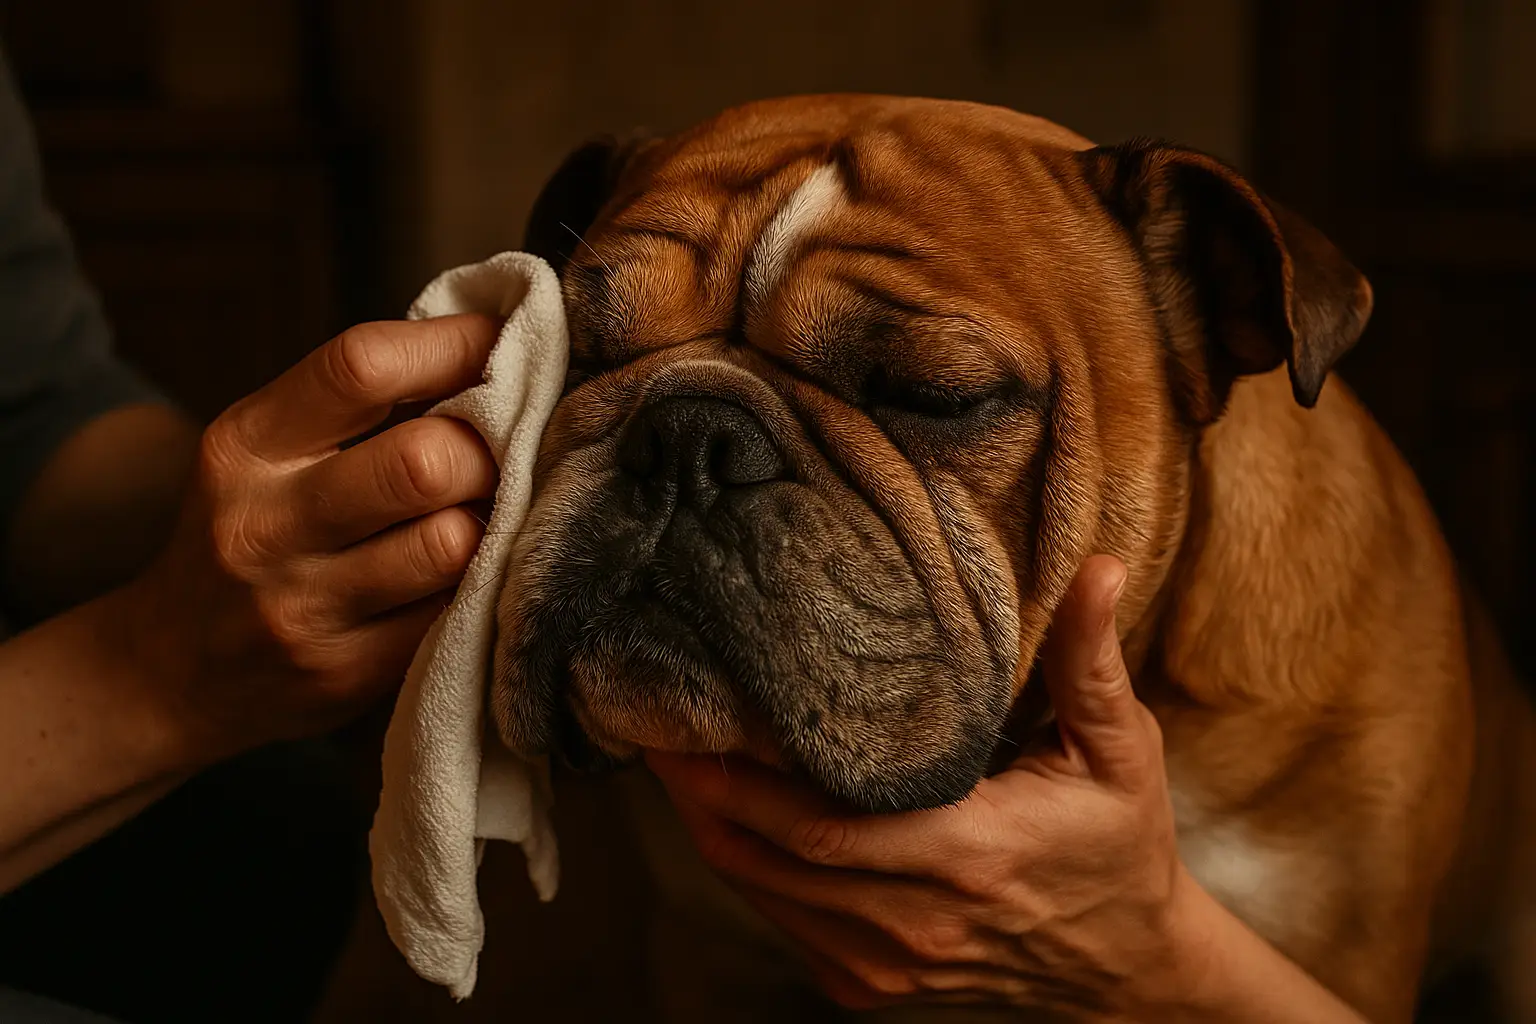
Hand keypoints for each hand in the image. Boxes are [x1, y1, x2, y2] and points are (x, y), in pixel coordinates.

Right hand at [125, 314, 498, 761]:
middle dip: (489, 449)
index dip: (453, 346)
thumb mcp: (269, 451)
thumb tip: (494, 345)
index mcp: (246, 445)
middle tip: (507, 452)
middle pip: (423, 463)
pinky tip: (475, 571)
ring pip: (452, 544)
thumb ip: (362, 403)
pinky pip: (454, 612)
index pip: (361, 368)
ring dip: (494, 521)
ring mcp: (303, 607)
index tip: (504, 340)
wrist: (173, 672)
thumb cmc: (253, 532)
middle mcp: (265, 525)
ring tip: (493, 512)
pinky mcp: (346, 674)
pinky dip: (484, 583)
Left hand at [647, 556, 1196, 1017]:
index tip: (690, 713)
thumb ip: (1092, 662)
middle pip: (768, 855)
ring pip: (762, 893)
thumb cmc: (1118, 848)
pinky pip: (782, 924)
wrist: (1128, 972)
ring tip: (670, 756)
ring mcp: (890, 962)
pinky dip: (745, 867)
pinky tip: (726, 813)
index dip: (741, 775)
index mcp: (970, 853)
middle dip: (697, 789)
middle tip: (648, 719)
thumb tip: (1100, 567)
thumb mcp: (1122, 752)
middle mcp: (917, 920)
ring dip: (708, 825)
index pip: (823, 821)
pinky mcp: (873, 984)